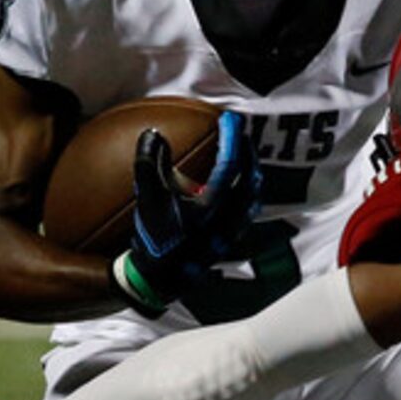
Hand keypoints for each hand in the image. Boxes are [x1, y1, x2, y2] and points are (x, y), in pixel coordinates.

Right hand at [113, 109, 258, 313]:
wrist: (159, 281)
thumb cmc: (154, 241)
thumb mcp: (147, 200)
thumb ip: (148, 165)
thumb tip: (152, 134)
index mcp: (213, 207)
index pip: (232, 164)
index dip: (233, 138)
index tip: (229, 119)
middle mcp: (229, 219)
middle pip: (250, 178)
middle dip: (248, 152)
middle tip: (240, 133)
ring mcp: (232, 232)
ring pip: (253, 196)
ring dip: (250, 172)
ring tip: (243, 157)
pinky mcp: (229, 241)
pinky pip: (247, 210)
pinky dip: (245, 191)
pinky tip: (235, 188)